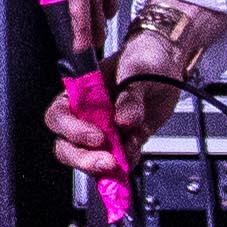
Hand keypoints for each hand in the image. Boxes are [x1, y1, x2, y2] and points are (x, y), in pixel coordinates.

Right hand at [43, 35, 184, 181]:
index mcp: (79, 93)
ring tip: (121, 164)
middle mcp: (86, 116)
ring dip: (102, 167)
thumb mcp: (138, 69)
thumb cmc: (143, 58)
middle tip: (106, 161)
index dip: (72, 130)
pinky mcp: (123, 143)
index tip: (96, 136)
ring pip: (88, 158)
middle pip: (67, 145)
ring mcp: (104, 132)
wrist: (167, 65)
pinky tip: (134, 153)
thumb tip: (125, 119)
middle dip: (83, 158)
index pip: (60, 116)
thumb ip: (130, 95)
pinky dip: (125, 165)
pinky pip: (117, 163)